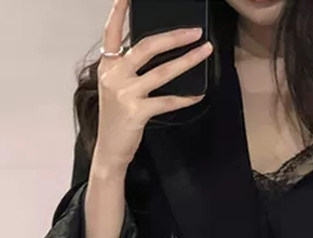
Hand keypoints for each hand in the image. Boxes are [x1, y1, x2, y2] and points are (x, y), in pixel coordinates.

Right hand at [93, 0, 213, 172]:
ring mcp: (125, 94)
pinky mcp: (137, 112)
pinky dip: (185, 97)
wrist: (110, 150)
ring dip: (187, 60)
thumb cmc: (117, 118)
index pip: (111, 32)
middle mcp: (114, 75)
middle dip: (173, 37)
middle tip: (195, 31)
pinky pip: (167, 101)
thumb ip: (129, 68)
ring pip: (161, 72)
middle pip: (146, 47)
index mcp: (108, 66)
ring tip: (205, 51)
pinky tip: (198, 94)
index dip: (119, 11)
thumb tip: (160, 51)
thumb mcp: (116, 87)